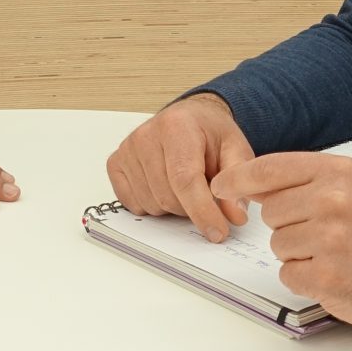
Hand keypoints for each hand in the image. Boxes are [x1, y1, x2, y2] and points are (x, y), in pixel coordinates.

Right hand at [105, 94, 254, 242]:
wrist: (189, 117)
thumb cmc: (209, 133)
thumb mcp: (235, 148)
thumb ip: (236, 180)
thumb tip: (235, 216)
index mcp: (177, 126)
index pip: (185, 179)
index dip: (202, 211)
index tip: (218, 233)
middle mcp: (146, 135)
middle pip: (167, 197)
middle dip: (191, 208)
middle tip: (205, 192)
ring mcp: (127, 150)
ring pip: (151, 205)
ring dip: (173, 207)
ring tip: (184, 186)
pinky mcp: (115, 163)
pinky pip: (133, 204)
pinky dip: (152, 205)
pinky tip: (164, 187)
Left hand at [209, 151, 351, 332]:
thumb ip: (304, 182)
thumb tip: (250, 183)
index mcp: (338, 172)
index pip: (269, 169)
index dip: (237, 178)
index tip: (220, 185)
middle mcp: (333, 201)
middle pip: (271, 213)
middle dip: (290, 227)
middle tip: (328, 234)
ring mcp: (330, 240)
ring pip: (278, 246)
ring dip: (299, 255)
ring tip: (337, 254)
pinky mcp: (328, 277)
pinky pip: (289, 275)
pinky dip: (307, 280)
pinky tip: (337, 274)